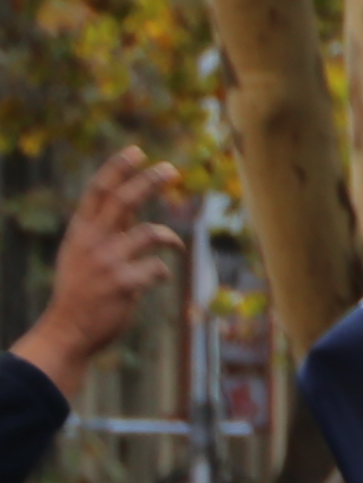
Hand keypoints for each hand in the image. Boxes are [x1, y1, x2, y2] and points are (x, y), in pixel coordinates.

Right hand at [15, 146, 179, 386]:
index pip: (98, 191)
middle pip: (123, 200)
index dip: (118, 169)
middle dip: (149, 181)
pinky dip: (162, 271)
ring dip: (169, 237)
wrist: (67, 331)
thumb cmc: (80, 292)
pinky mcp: (123, 284)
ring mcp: (107, 262)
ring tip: (175, 245)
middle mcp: (91, 241)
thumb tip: (130, 206)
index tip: (137, 151)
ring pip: (150, 232)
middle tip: (172, 170)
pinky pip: (158, 268)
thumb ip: (104, 230)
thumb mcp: (81, 254)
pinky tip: (156, 279)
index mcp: (80, 232)